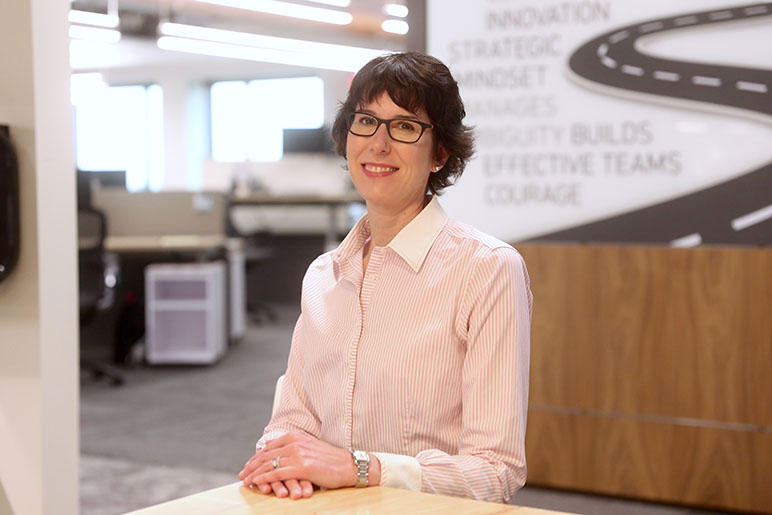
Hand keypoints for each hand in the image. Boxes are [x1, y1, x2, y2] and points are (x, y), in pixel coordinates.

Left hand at [239, 433, 358, 492]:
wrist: (349, 465)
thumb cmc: (330, 459)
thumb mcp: (309, 446)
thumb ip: (291, 445)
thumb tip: (271, 446)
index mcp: (296, 437)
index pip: (270, 447)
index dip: (256, 457)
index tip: (248, 465)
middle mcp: (295, 444)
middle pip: (266, 455)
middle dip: (251, 465)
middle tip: (241, 474)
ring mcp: (298, 455)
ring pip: (269, 465)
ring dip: (254, 473)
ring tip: (245, 480)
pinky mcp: (302, 468)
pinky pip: (277, 473)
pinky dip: (264, 478)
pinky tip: (256, 482)